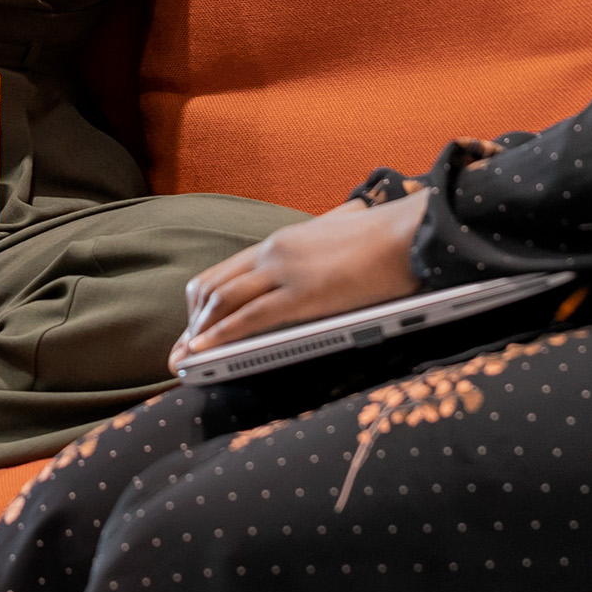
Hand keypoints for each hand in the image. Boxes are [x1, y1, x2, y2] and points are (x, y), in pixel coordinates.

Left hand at [171, 195, 427, 364]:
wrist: (409, 232)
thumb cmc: (384, 236)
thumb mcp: (339, 234)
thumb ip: (325, 242)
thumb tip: (338, 230)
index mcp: (281, 241)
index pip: (225, 271)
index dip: (202, 303)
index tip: (191, 327)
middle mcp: (273, 252)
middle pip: (214, 288)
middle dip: (193, 323)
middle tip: (182, 352)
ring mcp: (285, 272)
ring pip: (223, 302)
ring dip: (200, 334)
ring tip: (190, 360)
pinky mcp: (302, 296)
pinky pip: (249, 319)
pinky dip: (221, 337)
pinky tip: (208, 352)